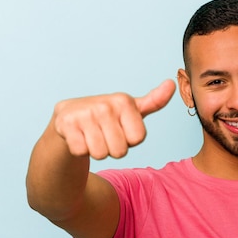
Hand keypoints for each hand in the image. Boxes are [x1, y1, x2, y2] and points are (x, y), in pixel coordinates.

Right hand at [52, 79, 175, 158]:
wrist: (70, 118)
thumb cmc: (107, 117)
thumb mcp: (132, 110)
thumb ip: (154, 101)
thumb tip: (171, 84)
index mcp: (124, 101)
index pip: (138, 139)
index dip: (129, 140)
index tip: (120, 128)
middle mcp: (104, 104)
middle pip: (120, 151)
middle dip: (113, 148)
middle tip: (104, 134)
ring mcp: (83, 113)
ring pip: (101, 154)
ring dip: (97, 151)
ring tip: (92, 136)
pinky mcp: (65, 124)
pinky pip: (82, 152)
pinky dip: (80, 150)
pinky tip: (78, 137)